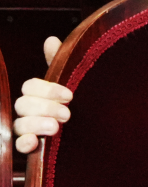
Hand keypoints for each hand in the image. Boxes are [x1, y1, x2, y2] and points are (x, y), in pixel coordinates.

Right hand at [13, 37, 72, 153]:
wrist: (90, 129)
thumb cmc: (75, 102)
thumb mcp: (71, 81)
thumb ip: (59, 62)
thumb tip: (50, 39)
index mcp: (37, 93)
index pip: (30, 86)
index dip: (48, 90)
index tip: (69, 96)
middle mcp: (28, 110)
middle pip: (23, 105)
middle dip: (46, 108)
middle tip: (67, 114)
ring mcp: (26, 129)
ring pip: (20, 124)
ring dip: (36, 125)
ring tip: (56, 128)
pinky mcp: (30, 146)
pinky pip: (18, 146)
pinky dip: (24, 144)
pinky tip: (34, 143)